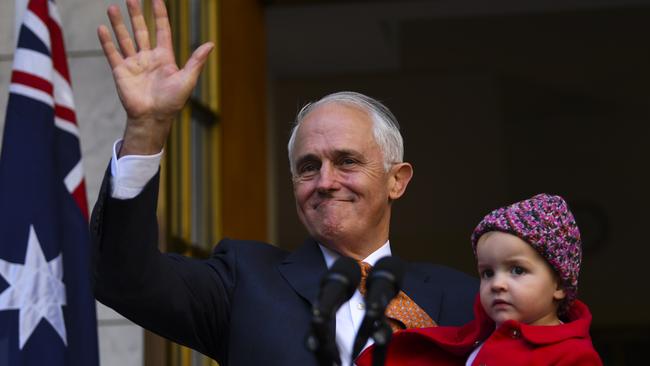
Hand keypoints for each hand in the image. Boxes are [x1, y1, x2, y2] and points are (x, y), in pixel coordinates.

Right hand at [98, 0, 212, 156]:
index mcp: (164, 57)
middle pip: (141, 30)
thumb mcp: (187, 79)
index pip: (162, 30)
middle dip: (136, 14)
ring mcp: (133, 63)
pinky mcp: (121, 72)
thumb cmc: (172, 102)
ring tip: (113, 7)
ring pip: (125, 38)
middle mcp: (148, 57)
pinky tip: (102, 28)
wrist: (153, 118)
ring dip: (119, 23)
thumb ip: (196, 61)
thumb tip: (211, 44)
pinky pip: (112, 53)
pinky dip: (107, 41)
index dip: (160, 15)